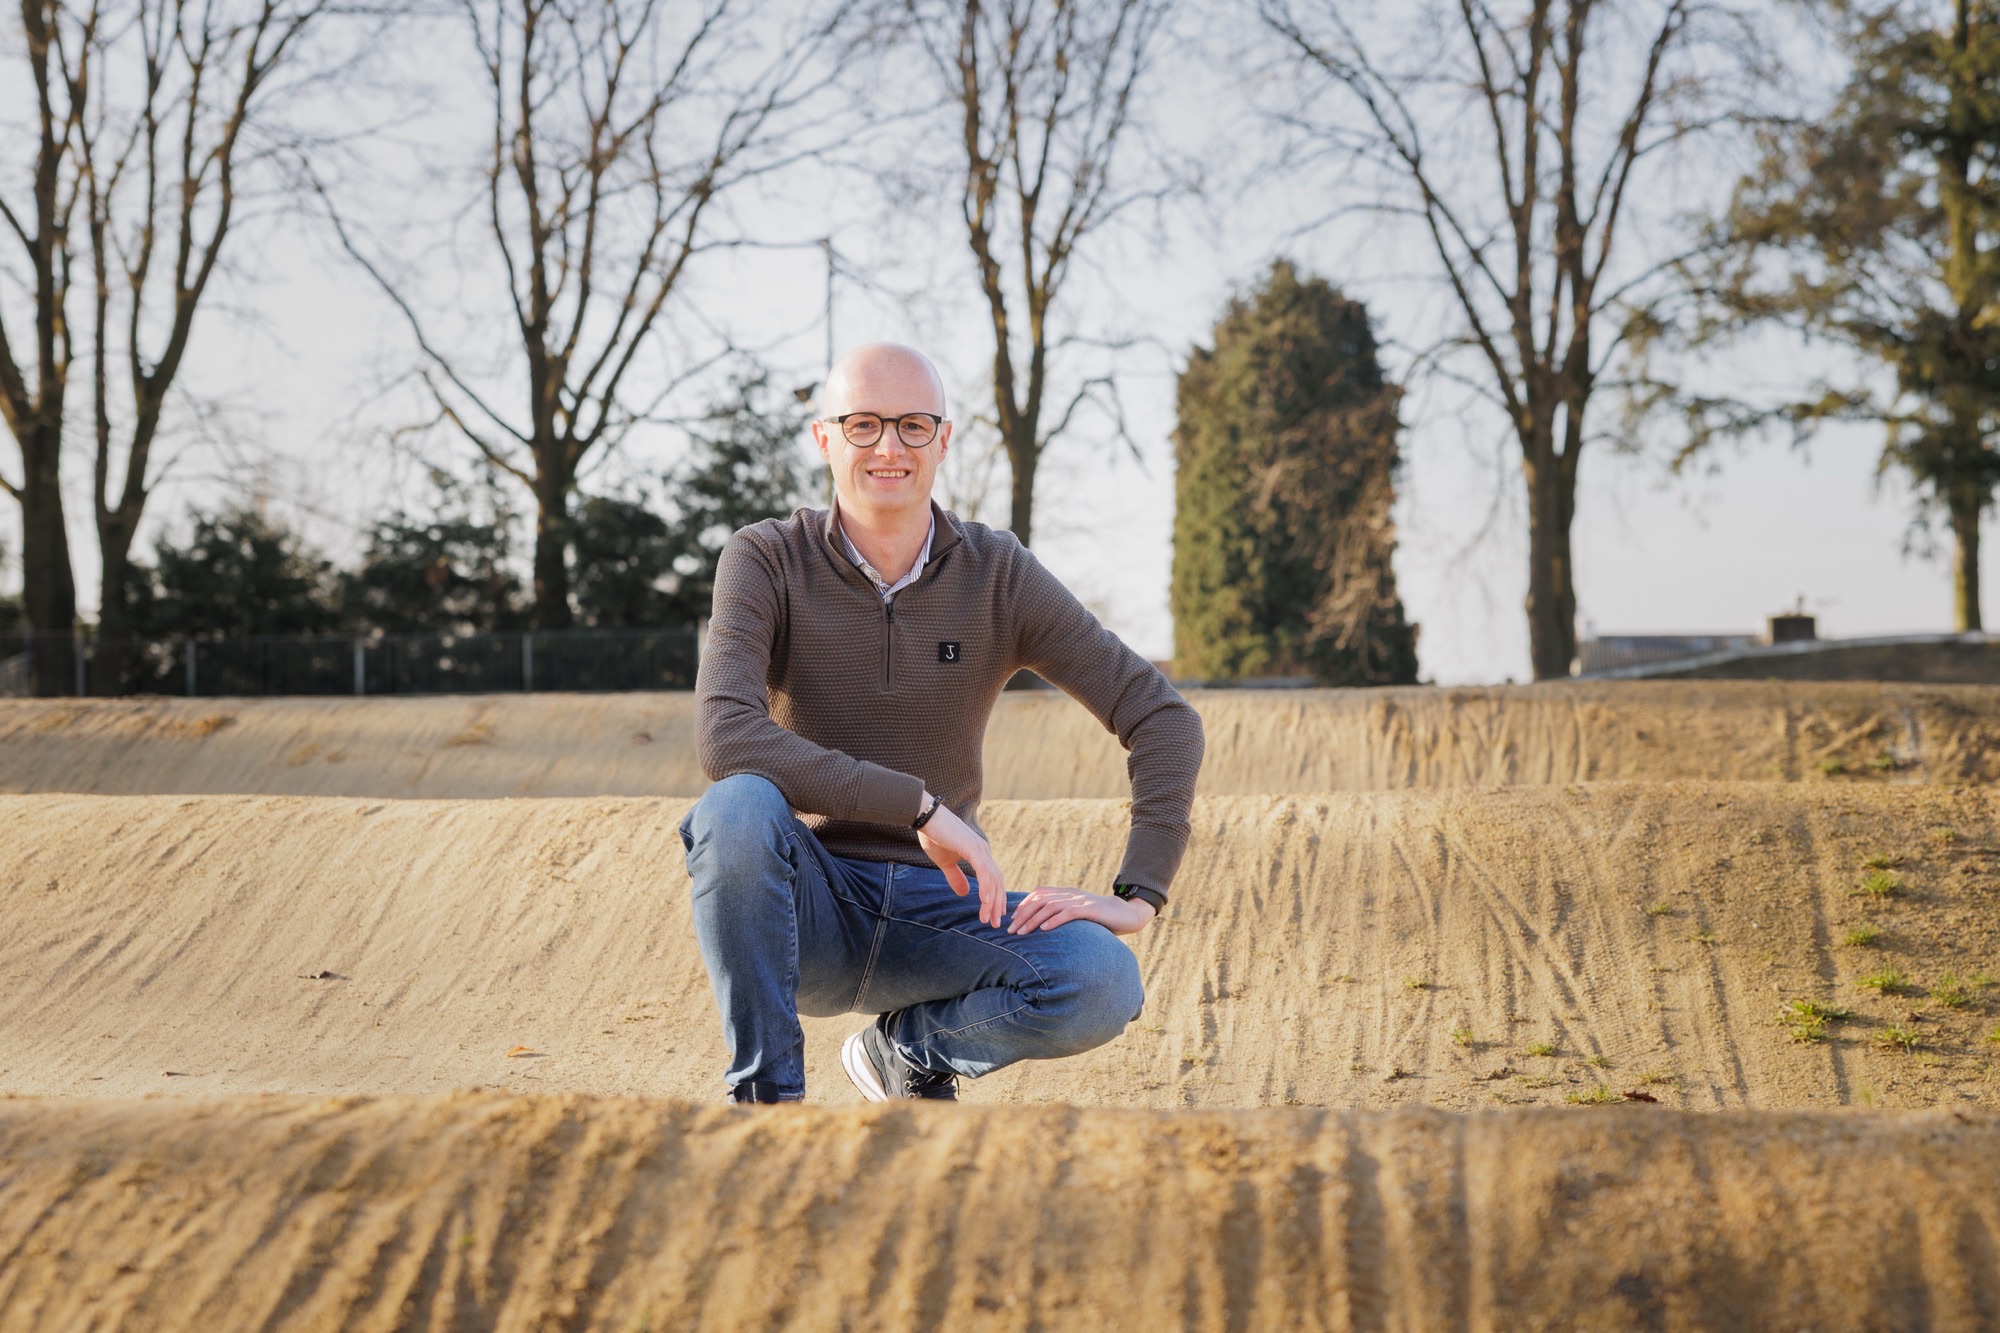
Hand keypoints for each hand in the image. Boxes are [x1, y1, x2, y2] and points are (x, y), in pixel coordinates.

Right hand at [916, 795, 1008, 927]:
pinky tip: (985, 901)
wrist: (925, 817)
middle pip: (997, 882)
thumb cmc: (934, 836)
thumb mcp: (945, 863)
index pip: (992, 879)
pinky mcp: (972, 848)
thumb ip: (955, 877)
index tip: (992, 916)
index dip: (994, 898)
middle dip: (996, 904)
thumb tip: (963, 893)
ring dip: (991, 901)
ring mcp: (980, 849)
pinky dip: (986, 887)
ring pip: (992, 879)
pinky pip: (984, 871)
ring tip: (988, 918)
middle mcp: (984, 851)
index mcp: (980, 854)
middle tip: (994, 923)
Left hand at [1007, 886, 1155, 936]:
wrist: (1127, 914)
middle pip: (1040, 900)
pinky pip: (1069, 913)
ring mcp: (1081, 901)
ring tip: (1022, 933)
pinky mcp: (1091, 910)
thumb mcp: (1079, 914)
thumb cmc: (1101, 919)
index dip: (1023, 905)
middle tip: (1011, 931)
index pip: (1039, 893)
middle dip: (1023, 915)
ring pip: (1050, 906)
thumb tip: (1042, 928)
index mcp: (1067, 894)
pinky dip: (1055, 920)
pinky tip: (1044, 929)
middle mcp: (1071, 895)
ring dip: (1033, 920)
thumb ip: (1063, 916)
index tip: (1012, 919)